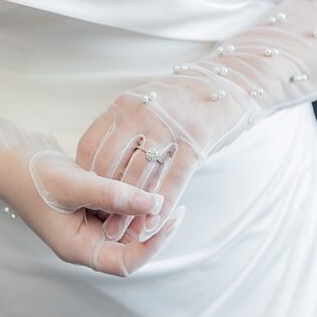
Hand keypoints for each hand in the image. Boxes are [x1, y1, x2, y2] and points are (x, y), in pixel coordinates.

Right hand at [0, 143, 185, 275]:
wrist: (10, 154)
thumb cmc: (34, 176)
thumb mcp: (76, 185)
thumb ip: (115, 196)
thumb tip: (155, 204)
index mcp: (79, 248)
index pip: (125, 262)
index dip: (152, 245)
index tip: (170, 219)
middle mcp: (86, 239)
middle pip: (131, 243)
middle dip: (152, 224)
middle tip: (175, 201)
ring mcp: (89, 221)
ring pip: (128, 222)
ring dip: (144, 208)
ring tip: (162, 186)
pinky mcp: (91, 203)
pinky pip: (119, 205)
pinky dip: (132, 195)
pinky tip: (144, 176)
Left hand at [78, 0, 316, 243]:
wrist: (232, 82)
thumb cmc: (185, 98)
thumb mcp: (148, 101)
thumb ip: (124, 127)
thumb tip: (98, 165)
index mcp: (126, 103)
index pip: (91, 145)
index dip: (84, 177)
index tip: (85, 200)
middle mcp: (143, 113)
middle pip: (110, 165)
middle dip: (102, 199)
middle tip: (98, 226)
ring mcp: (170, 127)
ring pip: (139, 176)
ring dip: (128, 211)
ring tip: (122, 235)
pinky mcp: (197, 141)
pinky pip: (174, 180)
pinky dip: (161, 206)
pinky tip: (154, 225)